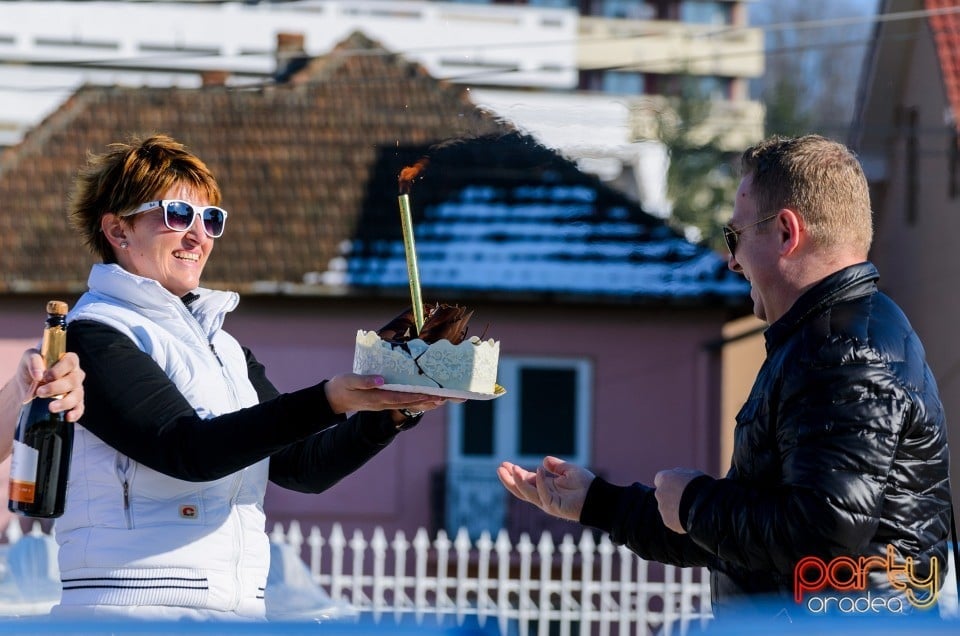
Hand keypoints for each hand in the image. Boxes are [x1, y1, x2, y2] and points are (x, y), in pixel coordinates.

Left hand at [19, 350, 85, 422]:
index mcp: (68, 361)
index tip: (45, 377)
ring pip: (77, 396)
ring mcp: (77, 389)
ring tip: (51, 408)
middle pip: (73, 380)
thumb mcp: (28, 359)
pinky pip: (80, 408)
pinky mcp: (76, 403)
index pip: (70, 362)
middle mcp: (76, 374)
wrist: (28, 385)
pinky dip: (75, 413)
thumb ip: (34, 362)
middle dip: (57, 388)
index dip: (59, 370)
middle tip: (40, 393)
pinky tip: (68, 417)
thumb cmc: (32, 368)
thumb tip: (38, 376)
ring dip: (65, 402)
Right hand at [324, 373, 444, 414]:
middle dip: (425, 401)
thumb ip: (365, 381)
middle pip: (408, 403)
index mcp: (376, 398)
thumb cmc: (342, 386)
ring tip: (438, 400)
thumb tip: (382, 380)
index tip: (429, 394)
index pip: (400, 397)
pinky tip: (422, 397)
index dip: (415, 396)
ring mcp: (383, 404)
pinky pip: (401, 402)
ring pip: (406, 404)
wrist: (334, 398)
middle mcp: (382, 403)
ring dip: (422, 402)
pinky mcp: (382, 401)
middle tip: (442, 399)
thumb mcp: (350, 380)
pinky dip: (414, 400)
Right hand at [496, 455, 593, 521]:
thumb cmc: (586, 485)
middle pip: (520, 489)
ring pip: (526, 493)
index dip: (515, 473)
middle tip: (500, 468)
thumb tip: (544, 460)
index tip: (505, 464)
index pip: (525, 480)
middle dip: (509, 480)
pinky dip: (540, 482)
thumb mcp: (568, 470)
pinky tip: (538, 470)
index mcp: (545, 487)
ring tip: (510, 470)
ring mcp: (547, 502)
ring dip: (517, 482)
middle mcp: (543, 495)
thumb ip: (556, 466)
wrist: (598, 498)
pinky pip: (543, 493)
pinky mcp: (553, 506)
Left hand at [654, 467, 704, 533]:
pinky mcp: (667, 521)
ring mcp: (662, 508)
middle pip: (663, 495)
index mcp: (663, 478)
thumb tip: (675, 474)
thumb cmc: (700, 486)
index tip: (679, 486)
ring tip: (691, 510)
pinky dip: (678, 520)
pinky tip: (690, 518)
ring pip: (667, 508)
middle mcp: (659, 493)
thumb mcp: (691, 474)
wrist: (705, 506)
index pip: (661, 480)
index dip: (670, 483)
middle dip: (671, 497)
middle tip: (686, 499)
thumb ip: (680, 474)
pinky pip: (672, 520)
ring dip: (675, 509)